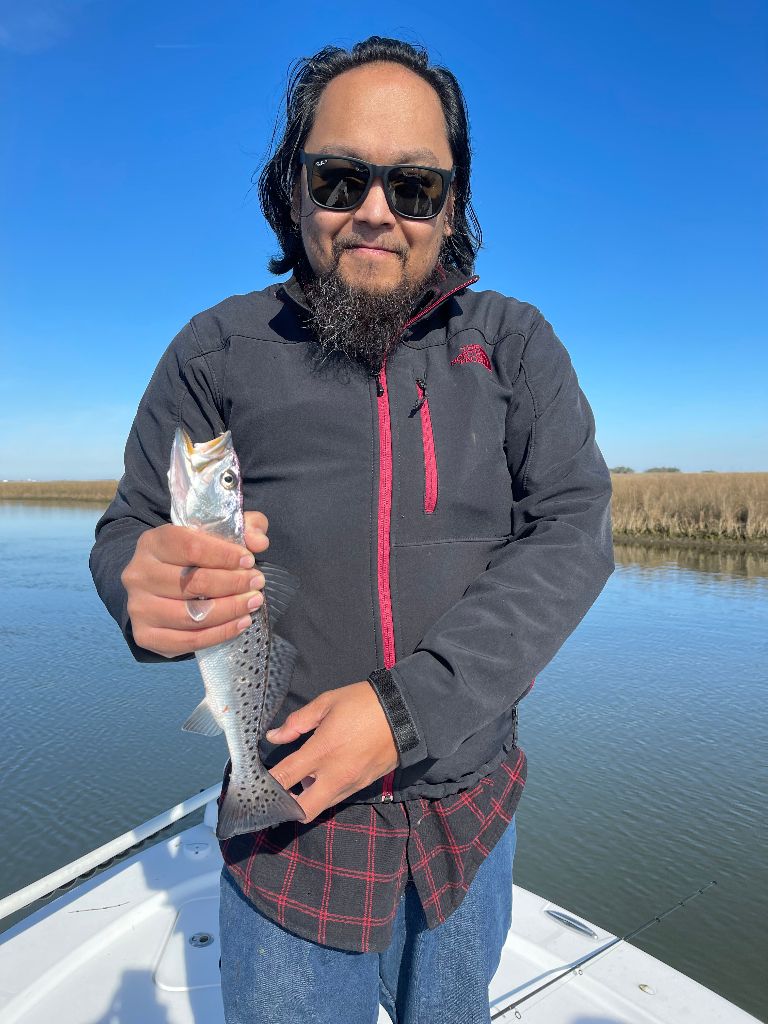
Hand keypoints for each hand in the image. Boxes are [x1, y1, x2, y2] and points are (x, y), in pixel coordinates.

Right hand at [121, 511, 269, 656]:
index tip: (249, 560)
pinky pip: (188, 640)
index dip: (225, 555)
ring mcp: (138, 607)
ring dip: (230, 610)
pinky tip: (240, 623)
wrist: (157, 588)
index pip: (191, 546)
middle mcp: (139, 574)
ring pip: (192, 615)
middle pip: (193, 583)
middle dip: (234, 583)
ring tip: (252, 603)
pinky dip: (220, 633)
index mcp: (153, 542)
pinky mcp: (145, 635)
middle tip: (257, 583)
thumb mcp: (215, 533)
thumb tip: (259, 542)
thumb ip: (243, 528)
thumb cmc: (192, 557)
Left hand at [266, 682, 398, 821]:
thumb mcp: (327, 702)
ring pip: (319, 807)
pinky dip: (322, 793)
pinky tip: (319, 777)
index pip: (283, 778)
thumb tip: (274, 736)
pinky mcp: (362, 786)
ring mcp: (350, 785)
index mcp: (321, 752)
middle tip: (275, 792)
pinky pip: (335, 798)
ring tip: (296, 782)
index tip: (254, 781)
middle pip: (301, 811)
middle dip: (283, 807)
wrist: (407, 714)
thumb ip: (298, 722)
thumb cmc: (363, 703)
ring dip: (303, 800)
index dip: (264, 784)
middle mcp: (334, 776)